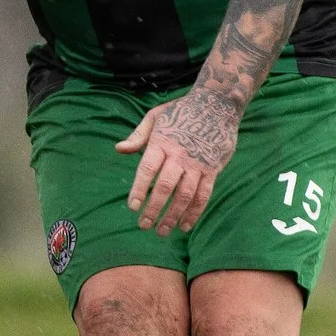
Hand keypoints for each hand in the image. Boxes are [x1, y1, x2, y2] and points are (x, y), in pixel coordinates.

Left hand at [116, 88, 241, 235]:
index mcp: (162, 142)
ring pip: (185, 195)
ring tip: (162, 231)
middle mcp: (179, 155)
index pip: (147, 169)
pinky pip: (203, 195)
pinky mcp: (212, 170)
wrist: (217, 104)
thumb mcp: (156, 117)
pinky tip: (184, 225)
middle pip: (165, 187)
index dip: (139, 189)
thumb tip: (118, 149)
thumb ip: (138, 136)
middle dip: (153, 209)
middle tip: (144, 225)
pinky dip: (194, 213)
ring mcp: (197, 164)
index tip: (132, 207)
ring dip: (173, 216)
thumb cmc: (181, 111)